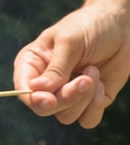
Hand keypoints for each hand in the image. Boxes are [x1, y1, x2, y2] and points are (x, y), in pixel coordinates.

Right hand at [13, 3, 128, 127]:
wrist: (122, 24)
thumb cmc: (90, 25)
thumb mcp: (70, 41)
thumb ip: (56, 67)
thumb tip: (38, 90)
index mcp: (32, 66)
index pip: (24, 91)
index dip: (34, 99)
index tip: (50, 99)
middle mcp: (46, 84)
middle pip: (44, 108)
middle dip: (66, 97)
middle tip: (85, 80)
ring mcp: (67, 95)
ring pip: (66, 116)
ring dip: (84, 98)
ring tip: (94, 72)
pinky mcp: (88, 102)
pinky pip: (87, 120)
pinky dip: (95, 106)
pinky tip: (101, 84)